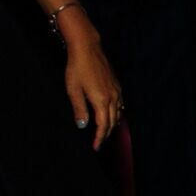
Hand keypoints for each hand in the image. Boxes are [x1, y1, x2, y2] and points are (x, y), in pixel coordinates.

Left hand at [60, 19, 120, 150]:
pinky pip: (120, 104)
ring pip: (118, 113)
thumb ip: (79, 109)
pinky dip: (117, 113)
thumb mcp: (73, 90)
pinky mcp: (117, 85)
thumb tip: (83, 126)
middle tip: (99, 142)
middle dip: (107, 133)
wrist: (88, 48)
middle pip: (113, 121)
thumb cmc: (77, 68)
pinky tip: (112, 114)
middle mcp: (113, 97)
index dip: (100, 137)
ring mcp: (117, 90)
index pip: (103, 125)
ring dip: (113, 124)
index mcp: (102, 100)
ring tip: (105, 132)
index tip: (96, 147)